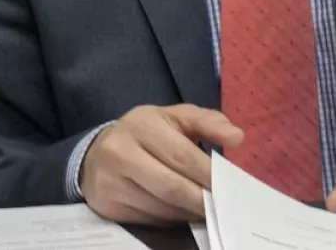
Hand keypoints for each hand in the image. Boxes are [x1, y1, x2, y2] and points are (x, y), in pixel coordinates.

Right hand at [80, 104, 243, 224]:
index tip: (228, 186)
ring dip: (188, 212)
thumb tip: (237, 137)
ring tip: (206, 209)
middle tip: (222, 205)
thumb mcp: (176, 117)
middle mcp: (120, 152)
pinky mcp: (107, 206)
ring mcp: (110, 182)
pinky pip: (149, 219)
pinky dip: (171, 219)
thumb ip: (208, 122)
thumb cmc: (147, 132)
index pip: (182, 155)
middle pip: (171, 186)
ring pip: (161, 207)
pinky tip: (182, 212)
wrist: (98, 152)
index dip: (207, 174)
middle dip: (201, 198)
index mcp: (142, 124)